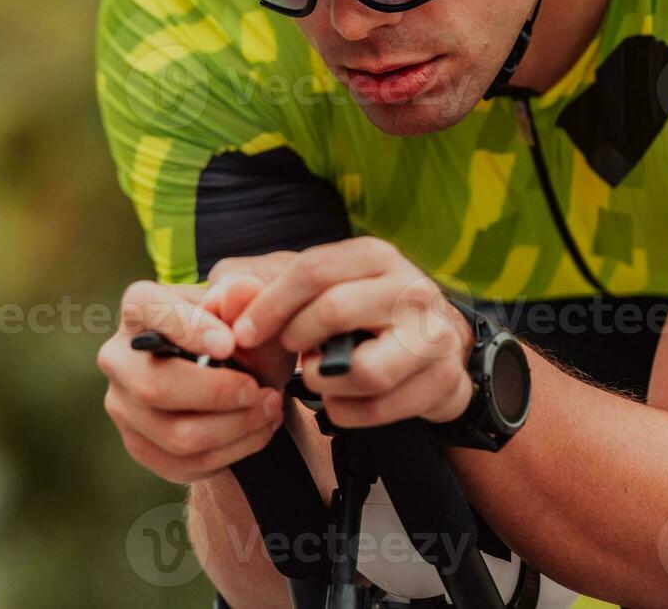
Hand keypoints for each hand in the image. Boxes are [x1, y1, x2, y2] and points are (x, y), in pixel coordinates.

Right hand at [98, 280, 285, 483]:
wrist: (237, 372)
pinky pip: (184, 463)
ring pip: (176, 434)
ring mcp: (123, 405)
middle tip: (263, 390)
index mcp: (139, 307)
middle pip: (155, 386)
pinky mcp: (139, 445)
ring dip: (236, 427)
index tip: (229, 345)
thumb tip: (238, 291)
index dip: (189, 329)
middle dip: (219, 393)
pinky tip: (259, 429)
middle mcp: (119, 356)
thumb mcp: (249, 310)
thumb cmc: (240, 331)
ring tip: (271, 408)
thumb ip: (245, 301)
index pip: (151, 312)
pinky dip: (233, 450)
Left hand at [209, 238, 475, 430]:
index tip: (243, 333)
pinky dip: (346, 411)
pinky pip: (378, 409)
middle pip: (335, 311)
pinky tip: (342, 399)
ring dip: (323, 381)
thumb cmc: (357, 315)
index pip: (315, 269)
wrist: (433, 349)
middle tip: (287, 354)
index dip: (270, 304)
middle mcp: (411, 289)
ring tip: (318, 375)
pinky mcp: (442, 381)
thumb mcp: (313, 288)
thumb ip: (257, 284)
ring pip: (363, 370)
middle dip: (296, 340)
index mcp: (376, 256)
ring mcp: (433, 337)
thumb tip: (225, 296)